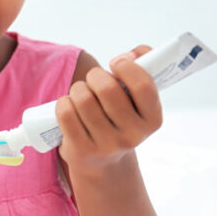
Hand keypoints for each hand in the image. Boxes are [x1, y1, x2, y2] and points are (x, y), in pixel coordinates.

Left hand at [56, 46, 162, 176]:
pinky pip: (65, 113)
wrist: (103, 161)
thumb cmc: (120, 116)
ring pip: (83, 99)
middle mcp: (133, 135)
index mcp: (152, 120)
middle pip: (107, 89)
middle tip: (95, 79)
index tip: (116, 63)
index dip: (127, 67)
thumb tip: (132, 54)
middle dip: (96, 75)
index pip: (143, 86)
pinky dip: (64, 102)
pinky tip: (70, 106)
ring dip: (78, 88)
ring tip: (82, 94)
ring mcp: (107, 145)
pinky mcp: (82, 149)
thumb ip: (144, 64)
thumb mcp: (138, 98)